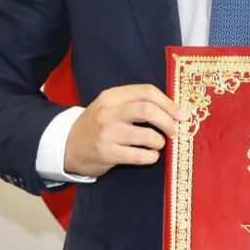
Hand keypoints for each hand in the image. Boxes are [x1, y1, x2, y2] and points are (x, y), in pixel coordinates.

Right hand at [64, 84, 185, 177]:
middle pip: (148, 110)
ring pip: (148, 136)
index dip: (169, 103)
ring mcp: (107, 133)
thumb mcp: (111, 107)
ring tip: (158, 144)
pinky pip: (140, 156)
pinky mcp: (107, 153)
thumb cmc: (98, 125)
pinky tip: (149, 155)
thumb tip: (174, 110)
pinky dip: (151, 157)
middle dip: (168, 122)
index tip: (183, 115)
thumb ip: (135, 103)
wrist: (67, 146)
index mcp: (112, 96)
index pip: (147, 92)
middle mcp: (108, 112)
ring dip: (160, 142)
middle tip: (174, 131)